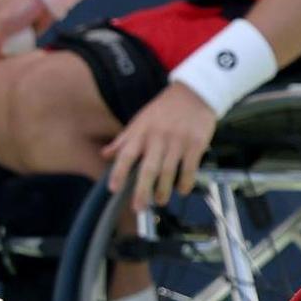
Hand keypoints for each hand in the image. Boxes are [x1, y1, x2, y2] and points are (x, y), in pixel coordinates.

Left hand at [103, 83, 217, 210]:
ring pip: (169, 172)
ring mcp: (178, 141)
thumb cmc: (164, 109)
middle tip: (139, 208)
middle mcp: (158, 138)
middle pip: (148, 169)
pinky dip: (185, 182)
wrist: (195, 93)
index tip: (113, 189)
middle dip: (142, 191)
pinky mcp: (196, 144)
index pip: (126, 154)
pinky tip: (182, 190)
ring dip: (164, 190)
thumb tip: (105, 154)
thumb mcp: (141, 120)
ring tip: (161, 201)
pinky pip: (189, 168)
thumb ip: (124, 139)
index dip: (119, 172)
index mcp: (142, 132)